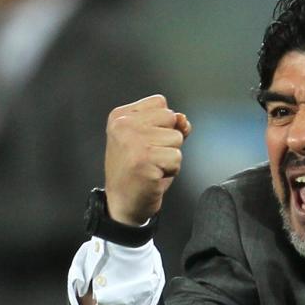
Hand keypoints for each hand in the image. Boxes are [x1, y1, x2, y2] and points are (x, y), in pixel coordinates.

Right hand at [104, 94, 191, 225]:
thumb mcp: (151, 140)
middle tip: (150, 156)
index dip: (163, 124)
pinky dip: (172, 169)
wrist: (123, 202)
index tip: (147, 141)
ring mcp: (133, 142)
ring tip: (152, 165)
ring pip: (176, 138)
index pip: (160, 103)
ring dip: (170, 156)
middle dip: (168, 140)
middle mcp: (124, 125)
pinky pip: (177, 157)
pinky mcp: (144, 160)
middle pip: (171, 118)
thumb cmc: (138, 170)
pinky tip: (155, 175)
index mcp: (121, 116)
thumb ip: (169, 125)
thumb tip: (183, 119)